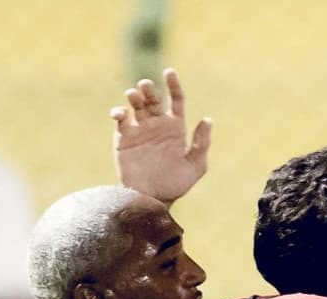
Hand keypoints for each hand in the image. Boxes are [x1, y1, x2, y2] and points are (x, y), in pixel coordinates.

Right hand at [112, 68, 212, 203]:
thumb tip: (207, 120)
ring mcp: (140, 130)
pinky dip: (119, 113)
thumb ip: (201, 143)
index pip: (176, 99)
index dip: (174, 85)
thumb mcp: (195, 166)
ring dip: (134, 96)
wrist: (154, 199)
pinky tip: (121, 114)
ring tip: (133, 95)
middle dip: (148, 90)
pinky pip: (121, 120)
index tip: (169, 72)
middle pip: (153, 99)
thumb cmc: (177, 184)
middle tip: (146, 86)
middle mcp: (157, 125)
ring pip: (136, 105)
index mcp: (175, 127)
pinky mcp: (124, 138)